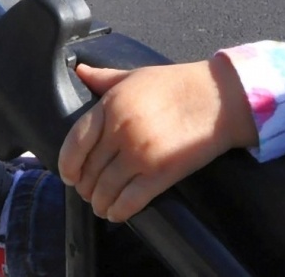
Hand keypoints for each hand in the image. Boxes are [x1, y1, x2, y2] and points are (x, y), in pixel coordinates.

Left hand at [58, 57, 256, 223]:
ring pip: (105, 190)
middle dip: (85, 188)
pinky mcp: (161, 174)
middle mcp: (121, 130)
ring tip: (102, 205)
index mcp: (110, 105)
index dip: (67, 165)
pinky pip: (129, 202)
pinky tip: (117, 212)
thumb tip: (79, 71)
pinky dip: (118, 212)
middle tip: (89, 192)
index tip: (69, 175)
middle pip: (89, 171)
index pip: (74, 143)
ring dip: (100, 203)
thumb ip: (104, 77)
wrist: (218, 98)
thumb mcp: (135, 75)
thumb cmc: (176, 84)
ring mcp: (140, 154)